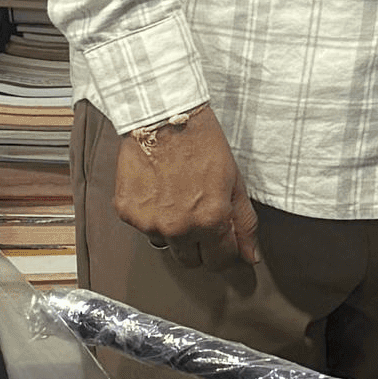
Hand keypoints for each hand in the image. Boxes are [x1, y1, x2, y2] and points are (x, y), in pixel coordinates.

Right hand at [113, 105, 259, 268]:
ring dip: (174, 230)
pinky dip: (151, 214)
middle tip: (202, 218)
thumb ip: (243, 222)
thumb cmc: (203, 142)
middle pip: (191, 261)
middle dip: (200, 246)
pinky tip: (159, 189)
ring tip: (179, 196)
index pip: (220, 261)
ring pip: (165, 244)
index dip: (225, 251)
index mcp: (209, 221)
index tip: (224, 242)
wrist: (165, 117)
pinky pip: (142, 226)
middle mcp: (178, 228)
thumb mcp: (234, 180)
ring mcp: (149, 223)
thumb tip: (251, 256)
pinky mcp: (127, 213)